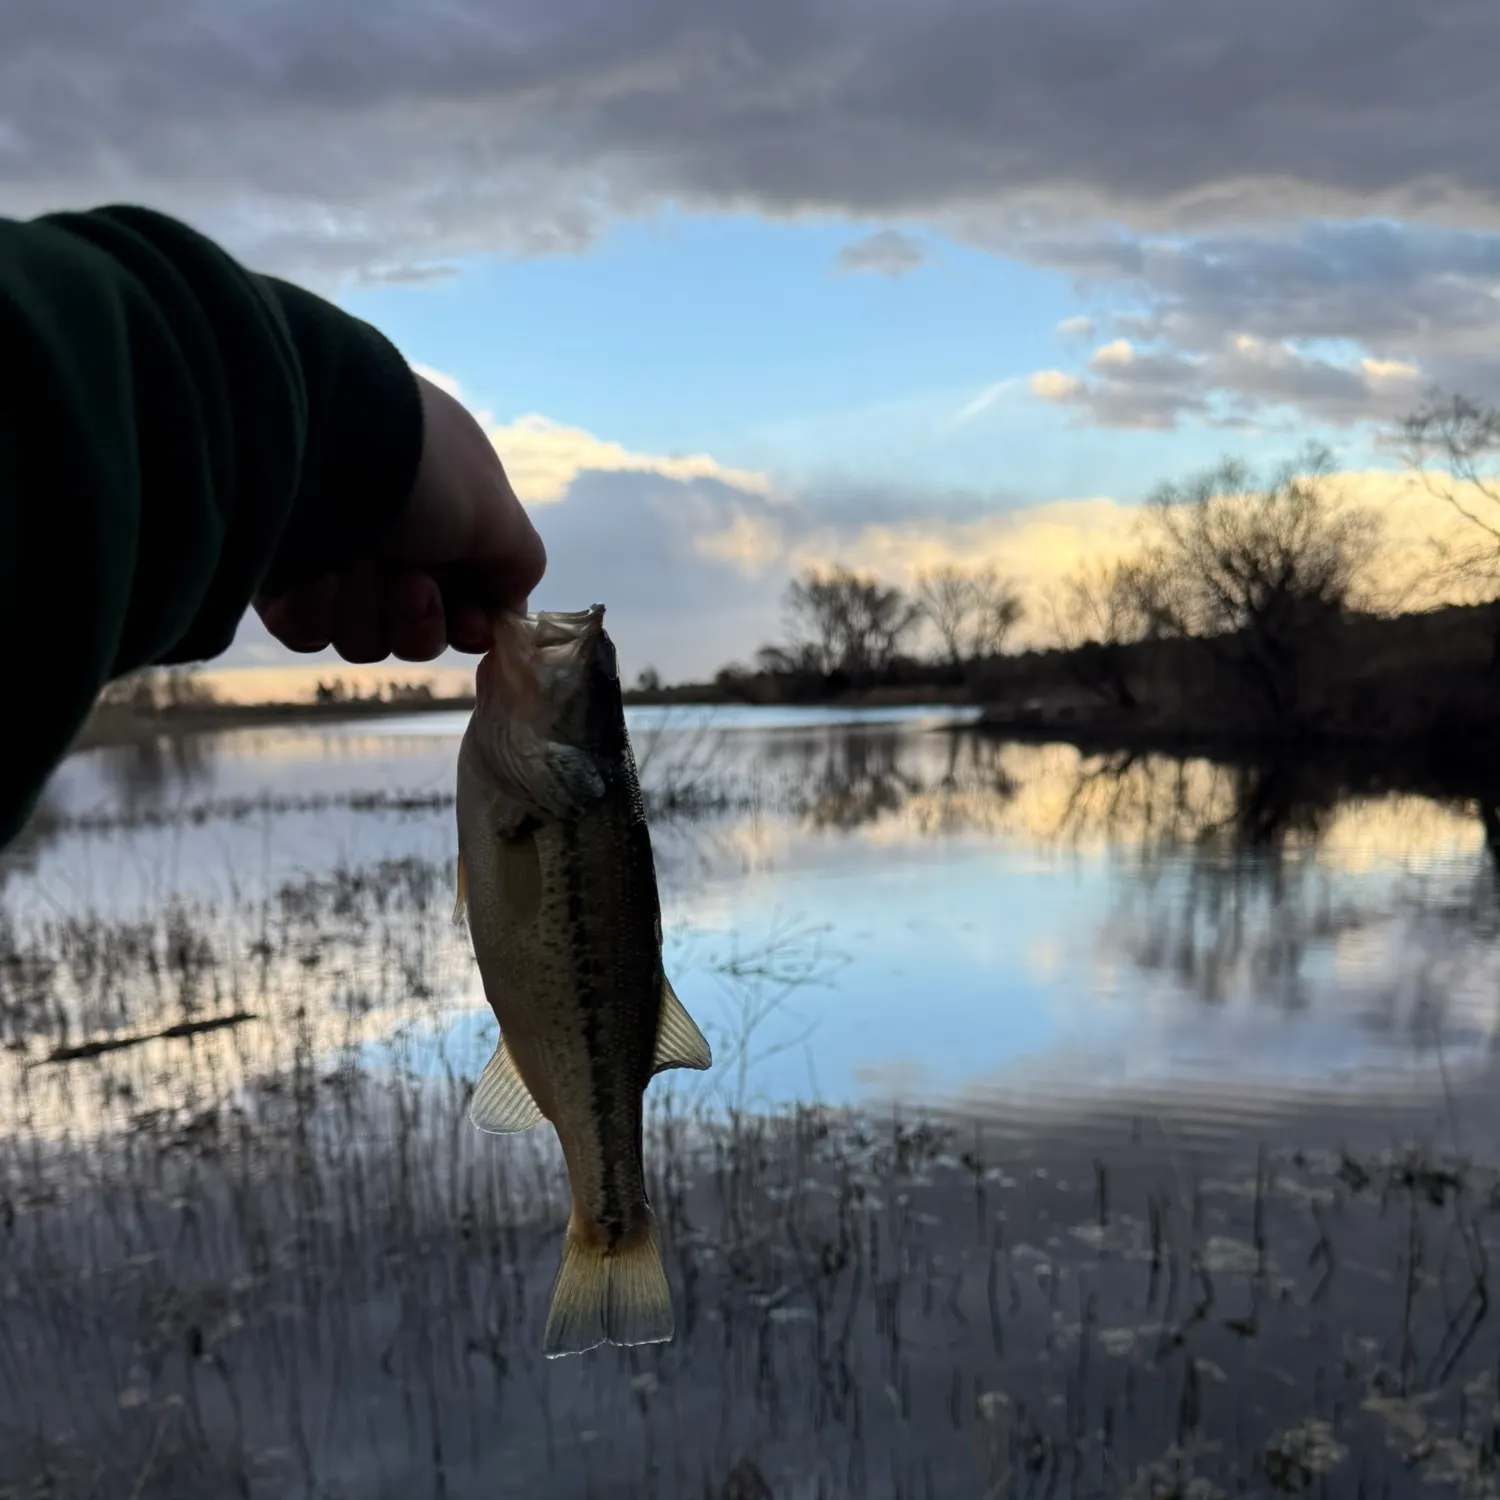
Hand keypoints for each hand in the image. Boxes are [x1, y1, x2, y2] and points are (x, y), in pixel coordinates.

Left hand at [253, 374, 546, 661]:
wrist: (315, 435)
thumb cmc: (419, 467)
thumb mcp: (496, 511)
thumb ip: (519, 564)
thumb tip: (507, 605)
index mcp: (444, 515)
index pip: (464, 598)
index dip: (469, 624)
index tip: (470, 626)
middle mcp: (390, 536)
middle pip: (415, 631)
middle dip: (418, 620)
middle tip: (409, 582)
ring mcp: (332, 556)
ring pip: (363, 638)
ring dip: (368, 609)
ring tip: (358, 561)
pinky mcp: (279, 576)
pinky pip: (307, 632)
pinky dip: (316, 611)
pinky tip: (317, 572)